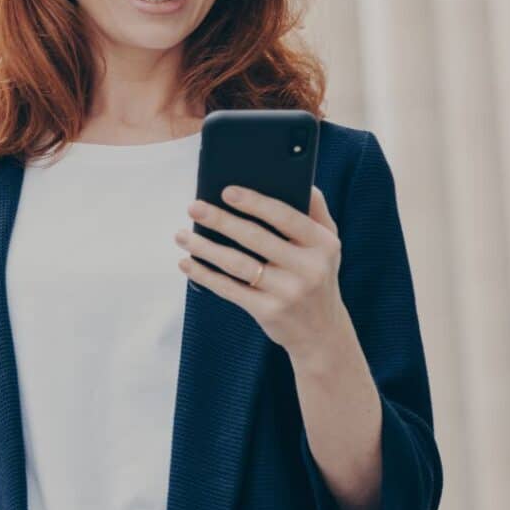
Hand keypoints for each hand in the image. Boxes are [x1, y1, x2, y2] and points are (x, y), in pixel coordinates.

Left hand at [173, 184, 348, 354]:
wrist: (322, 332)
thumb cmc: (317, 275)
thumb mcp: (327, 244)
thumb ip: (315, 210)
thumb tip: (299, 177)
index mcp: (323, 244)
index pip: (285, 217)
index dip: (255, 203)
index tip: (226, 191)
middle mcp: (308, 268)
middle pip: (255, 238)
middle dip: (220, 220)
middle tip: (193, 206)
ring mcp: (288, 292)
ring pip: (238, 264)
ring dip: (205, 248)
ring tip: (182, 234)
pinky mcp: (268, 312)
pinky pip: (229, 289)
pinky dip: (205, 275)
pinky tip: (186, 262)